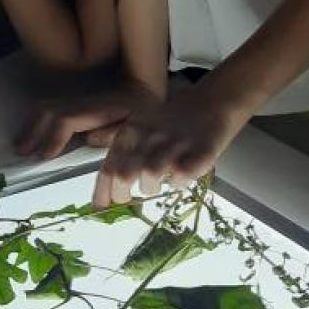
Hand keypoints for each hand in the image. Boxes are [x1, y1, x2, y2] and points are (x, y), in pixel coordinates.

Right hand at [16, 82, 160, 162]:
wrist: (147, 91)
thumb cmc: (145, 114)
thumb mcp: (138, 127)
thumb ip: (117, 133)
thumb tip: (91, 139)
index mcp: (100, 109)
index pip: (67, 120)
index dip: (53, 138)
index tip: (42, 156)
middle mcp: (85, 102)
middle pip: (49, 110)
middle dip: (32, 131)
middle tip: (21, 153)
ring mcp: (78, 101)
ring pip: (46, 107)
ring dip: (30, 125)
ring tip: (20, 146)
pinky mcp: (77, 104)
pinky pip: (50, 108)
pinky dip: (36, 120)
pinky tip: (30, 134)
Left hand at [93, 86, 250, 206]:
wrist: (213, 102)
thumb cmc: (174, 117)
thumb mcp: (141, 121)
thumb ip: (118, 138)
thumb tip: (94, 150)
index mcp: (133, 129)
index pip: (109, 166)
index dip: (103, 190)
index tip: (100, 206)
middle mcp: (150, 136)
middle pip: (125, 175)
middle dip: (122, 194)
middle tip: (128, 198)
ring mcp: (174, 145)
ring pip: (150, 178)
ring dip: (150, 187)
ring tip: (158, 182)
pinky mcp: (198, 154)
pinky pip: (179, 179)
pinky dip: (177, 183)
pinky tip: (179, 175)